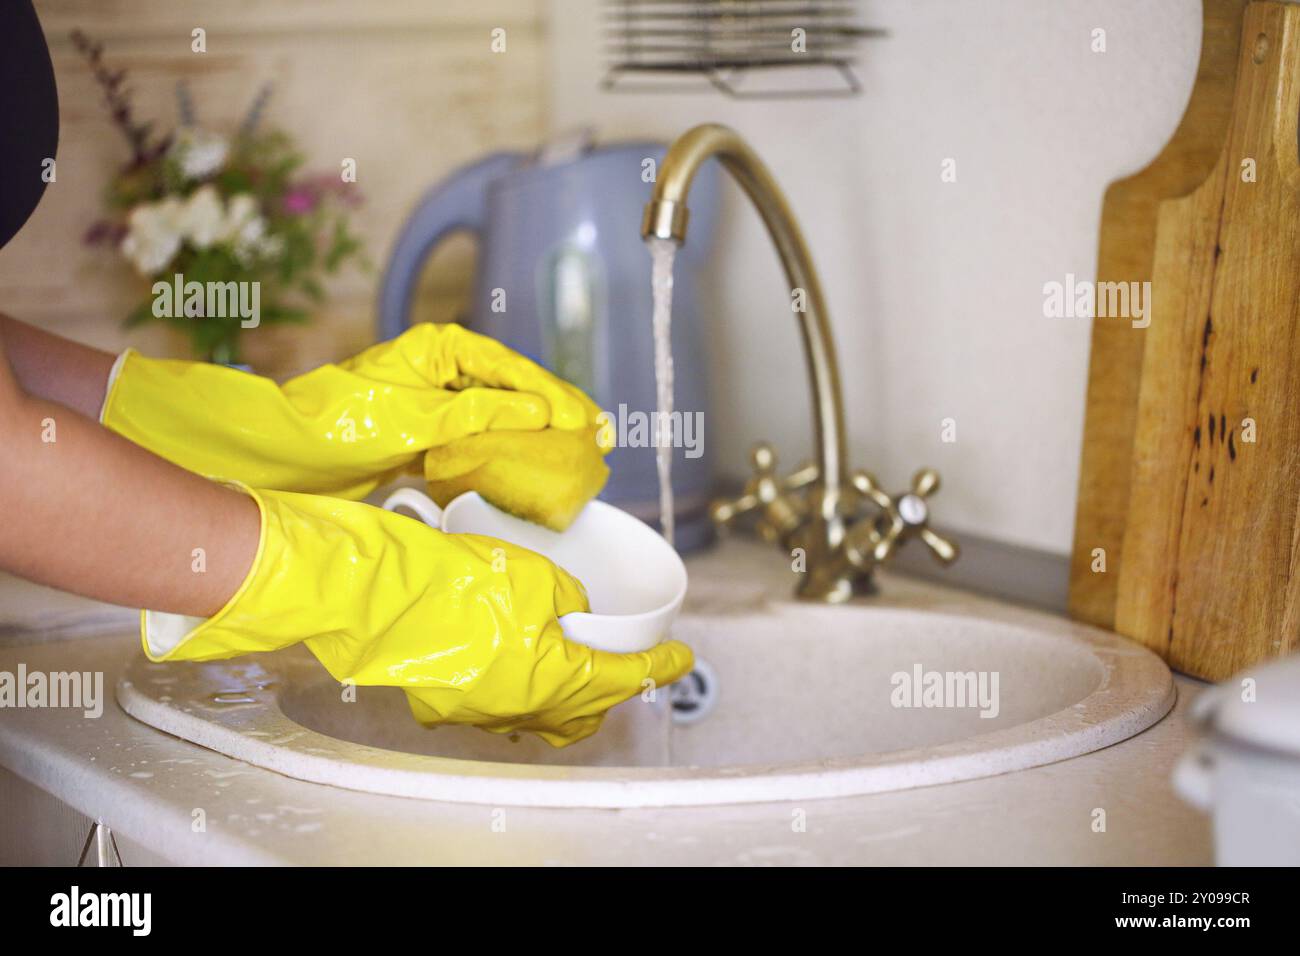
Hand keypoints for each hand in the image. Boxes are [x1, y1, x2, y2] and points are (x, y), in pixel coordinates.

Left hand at [102, 322, 601, 498]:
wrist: (286, 452)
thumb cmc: (342, 423)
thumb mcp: (419, 417)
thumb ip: (482, 412)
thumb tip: (541, 412)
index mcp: (441, 348)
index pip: (513, 369)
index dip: (555, 396)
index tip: (588, 422)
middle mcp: (441, 367)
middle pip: (512, 387)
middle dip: (555, 412)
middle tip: (598, 435)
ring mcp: (434, 399)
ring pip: (498, 413)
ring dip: (534, 433)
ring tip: (575, 451)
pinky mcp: (425, 431)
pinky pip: (477, 436)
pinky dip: (504, 450)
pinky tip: (529, 466)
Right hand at [142, 488, 692, 745]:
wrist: (371, 596)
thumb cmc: (451, 580)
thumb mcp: (530, 573)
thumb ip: (564, 596)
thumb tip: (571, 606)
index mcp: (554, 677)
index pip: (623, 676)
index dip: (658, 666)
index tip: (683, 658)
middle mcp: (521, 706)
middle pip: (586, 711)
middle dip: (614, 690)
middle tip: (631, 662)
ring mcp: (480, 709)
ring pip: (543, 714)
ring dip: (570, 695)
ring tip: (581, 665)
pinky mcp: (447, 701)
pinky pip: (502, 705)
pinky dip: (527, 690)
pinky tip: (524, 665)